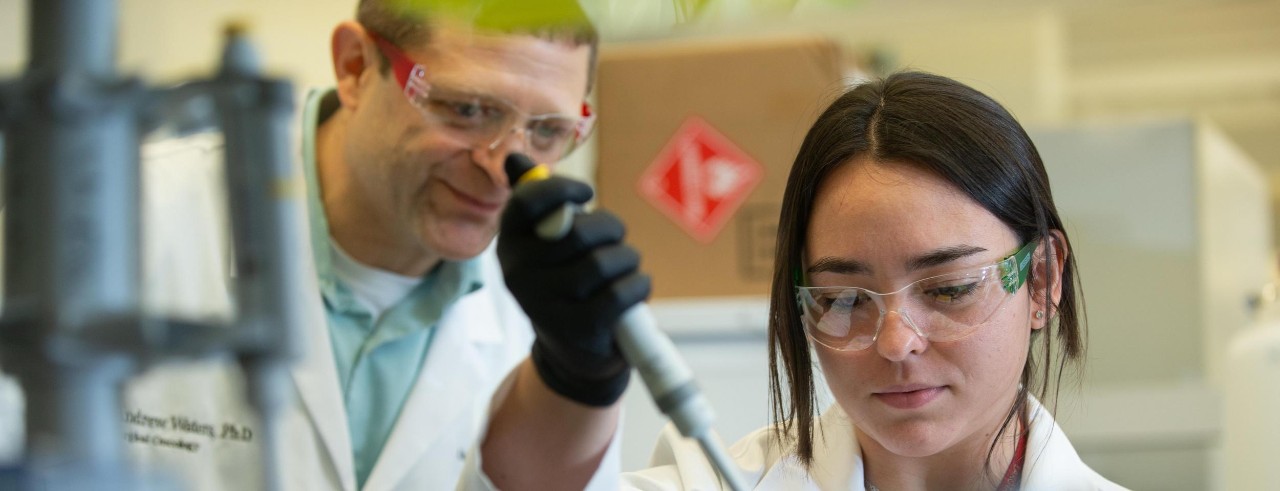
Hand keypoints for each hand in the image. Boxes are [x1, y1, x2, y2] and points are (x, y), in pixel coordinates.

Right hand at [498, 176, 650, 406]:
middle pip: (578, 231)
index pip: (527, 202)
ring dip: (627, 261)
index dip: (562, 189)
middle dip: (610, 230)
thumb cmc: (565, 281)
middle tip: (617, 240)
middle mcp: (518, 274)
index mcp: (509, 244)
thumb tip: (515, 159)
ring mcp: (544, 305)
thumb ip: (533, 199)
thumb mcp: (544, 242)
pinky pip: (620, 294)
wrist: (573, 353)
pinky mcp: (576, 330)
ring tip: (625, 269)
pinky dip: (637, 286)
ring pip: (603, 263)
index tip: (587, 193)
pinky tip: (633, 290)